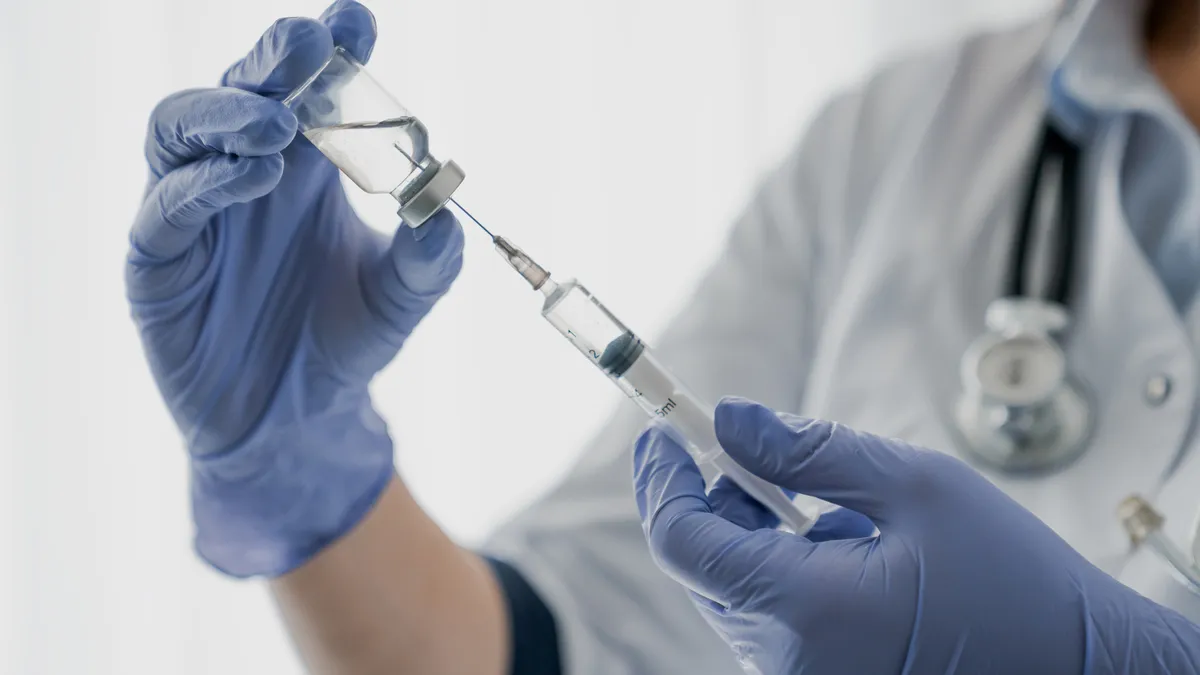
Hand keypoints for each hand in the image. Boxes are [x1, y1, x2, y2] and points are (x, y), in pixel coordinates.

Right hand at [126, 1, 464, 576]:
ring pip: (183, 126)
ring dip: (230, 111)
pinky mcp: (159, 255)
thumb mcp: (401, 300)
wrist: (296, 418)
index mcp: (308, 164)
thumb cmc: (345, 342)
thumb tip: (446, 215)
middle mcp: (249, 170)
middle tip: (312, 46)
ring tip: (279, 121)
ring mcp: (196, 207)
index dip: (331, 49)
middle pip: (244, 87)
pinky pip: (168, 200)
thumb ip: (427, 261)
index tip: (357, 23)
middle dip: (275, 58)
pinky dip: (209, 180)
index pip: (312, 88)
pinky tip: (256, 177)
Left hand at [634, 397, 1199, 674]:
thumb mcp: (916, 485)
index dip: (661, 481)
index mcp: (807, 612)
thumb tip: (729, 418)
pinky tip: (844, 547)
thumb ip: (809, 449)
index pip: (683, 543)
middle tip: (746, 444)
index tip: (661, 429)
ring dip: (754, 532)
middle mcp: (788, 663)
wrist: (1080, 669)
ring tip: (833, 508)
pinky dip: (780, 566)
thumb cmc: (1012, 580)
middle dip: (713, 496)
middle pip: (703, 564)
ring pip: (734, 589)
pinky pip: (768, 616)